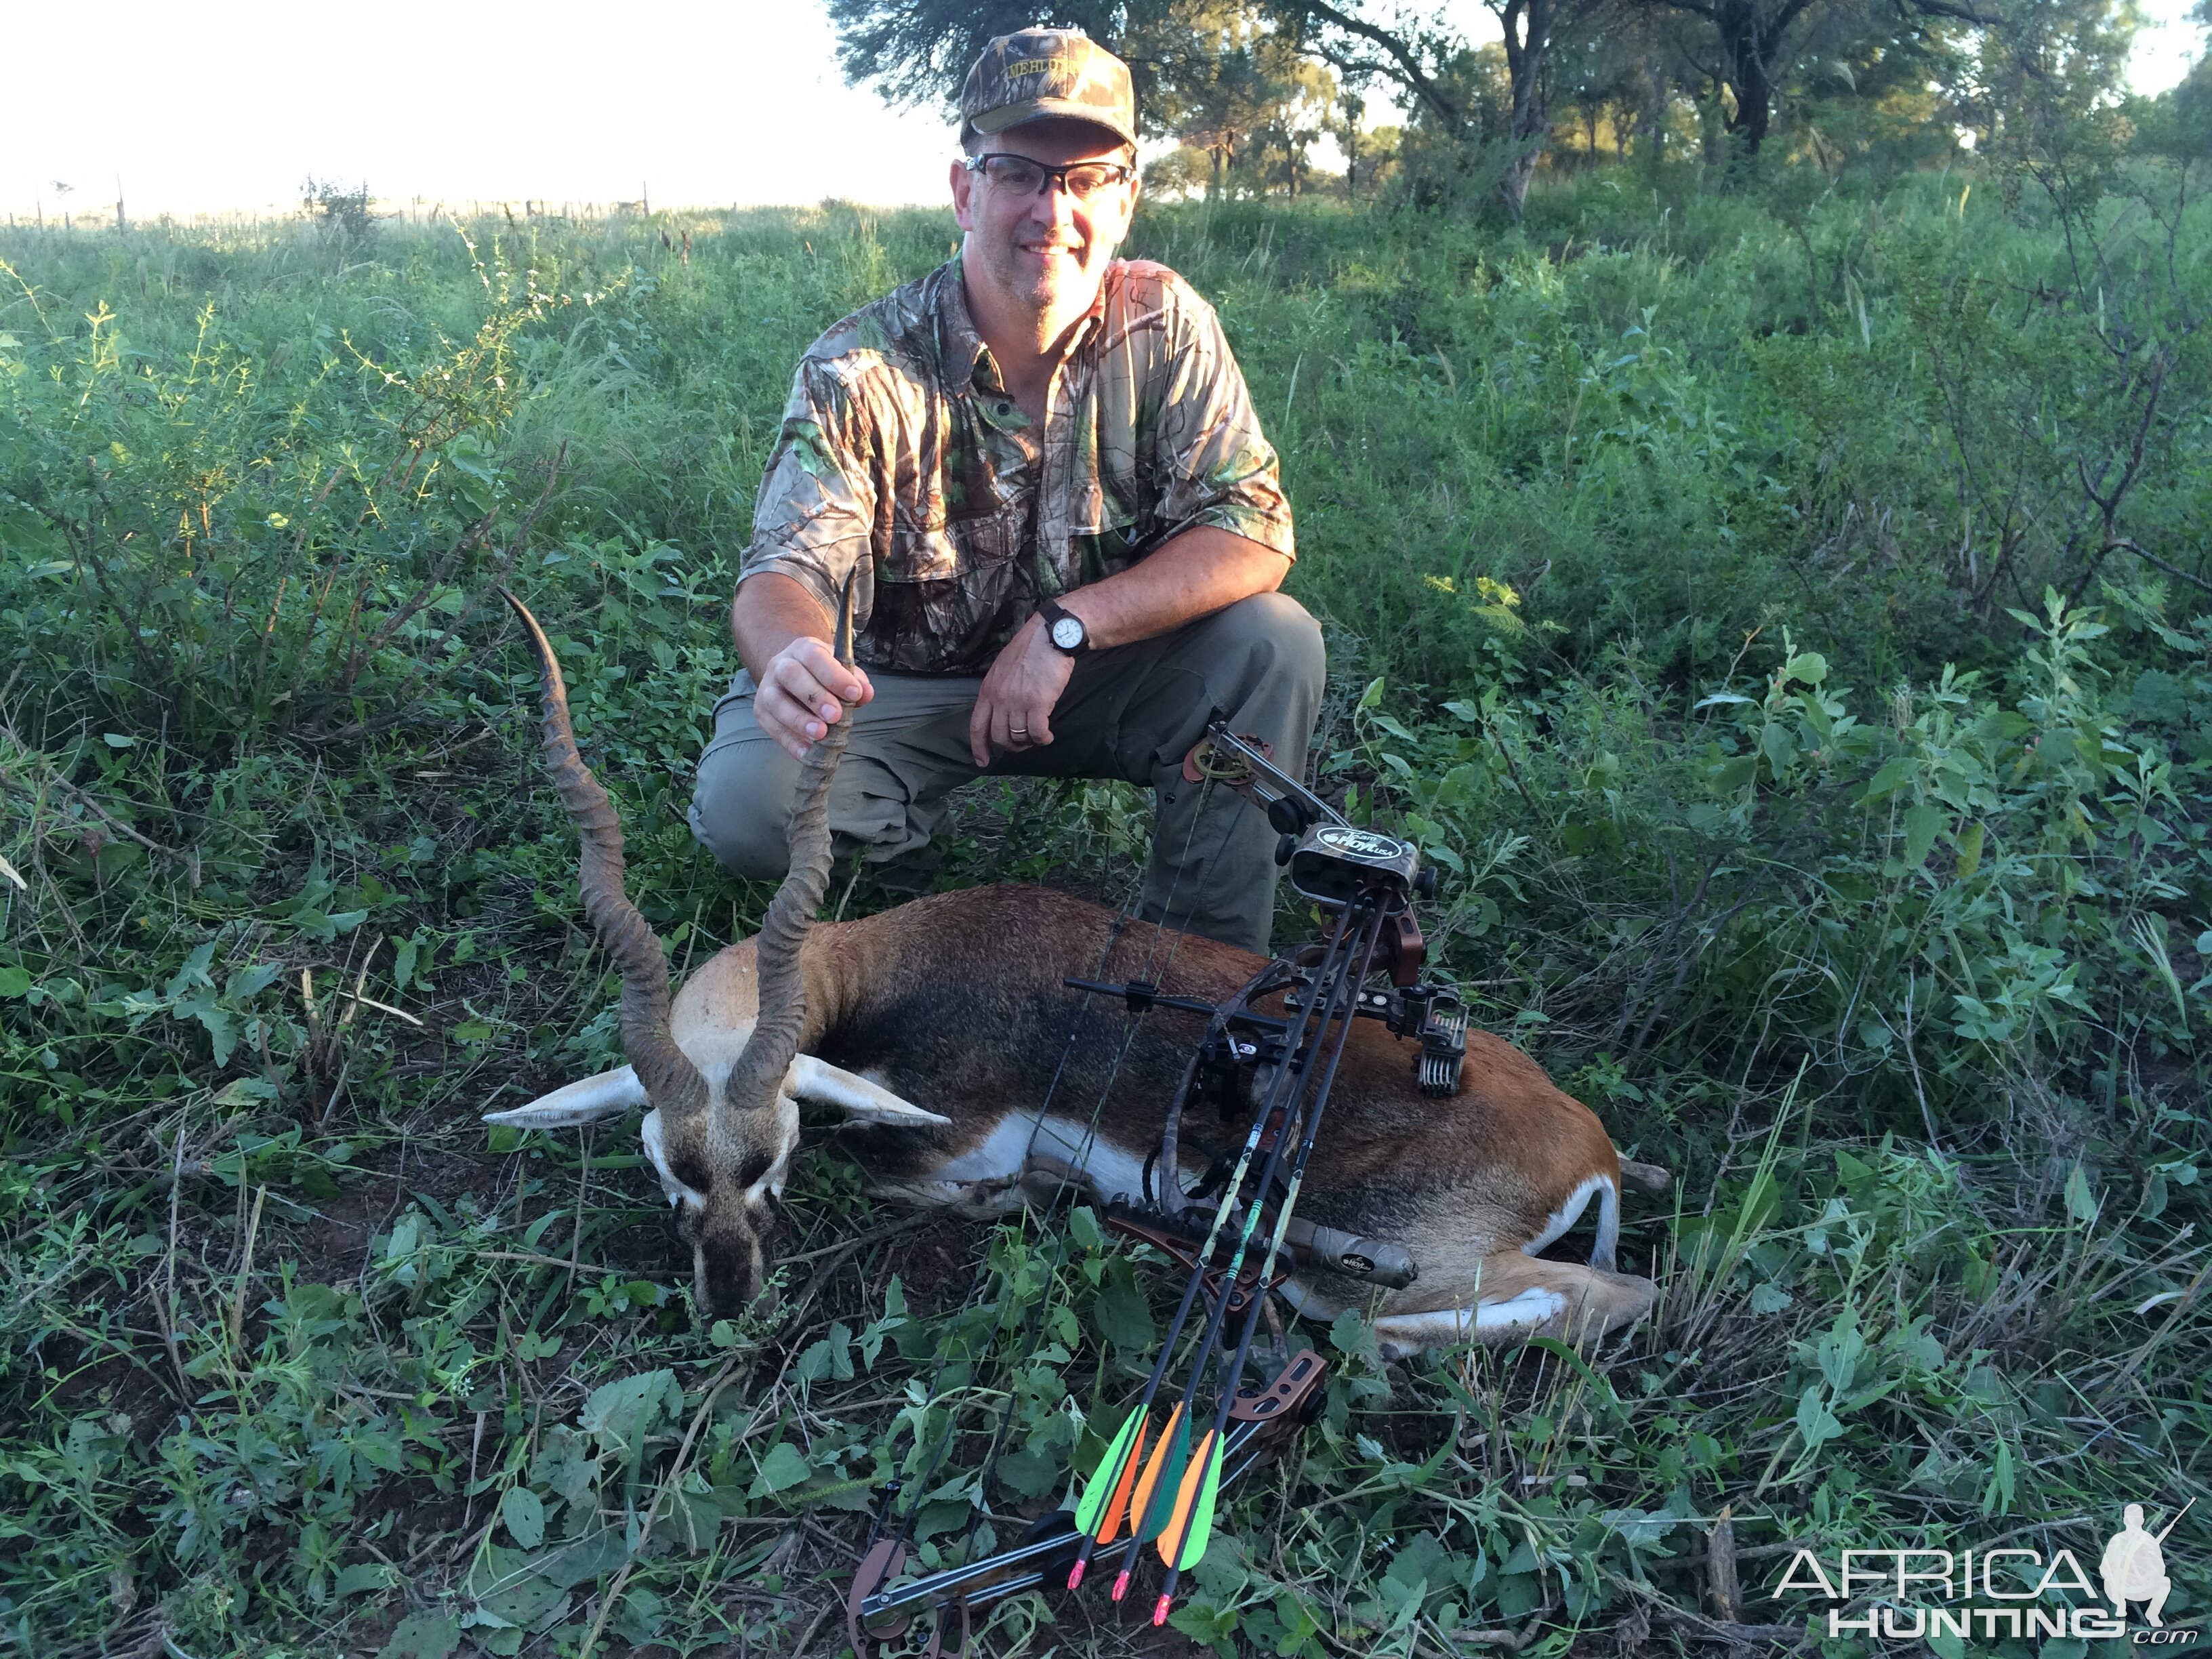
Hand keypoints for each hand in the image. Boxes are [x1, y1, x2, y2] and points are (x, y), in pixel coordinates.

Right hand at [756, 635, 872, 760]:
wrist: (792, 677)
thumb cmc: (821, 675)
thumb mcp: (840, 671)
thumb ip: (854, 680)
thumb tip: (866, 693)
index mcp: (803, 649)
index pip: (815, 657)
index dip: (834, 676)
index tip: (854, 694)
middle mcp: (780, 665)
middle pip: (791, 675)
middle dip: (814, 696)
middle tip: (835, 716)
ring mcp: (767, 688)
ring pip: (776, 702)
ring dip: (799, 720)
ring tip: (820, 734)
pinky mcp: (761, 711)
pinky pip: (772, 727)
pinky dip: (790, 742)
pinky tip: (807, 752)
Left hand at [969, 616, 1074, 766]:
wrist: (1050, 636)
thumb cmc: (1030, 650)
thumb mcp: (1002, 669)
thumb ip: (999, 691)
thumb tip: (1002, 712)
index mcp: (988, 690)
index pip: (977, 726)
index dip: (978, 747)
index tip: (982, 761)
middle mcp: (999, 699)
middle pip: (999, 736)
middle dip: (1011, 746)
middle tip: (1023, 745)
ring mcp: (1017, 702)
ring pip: (1019, 737)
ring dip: (1029, 742)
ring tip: (1038, 736)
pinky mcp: (1038, 704)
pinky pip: (1037, 733)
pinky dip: (1043, 739)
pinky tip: (1048, 736)